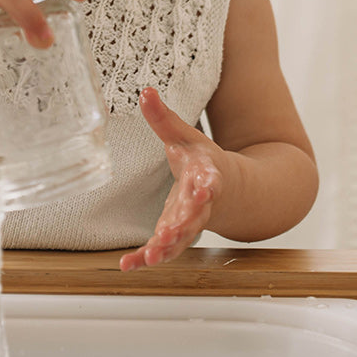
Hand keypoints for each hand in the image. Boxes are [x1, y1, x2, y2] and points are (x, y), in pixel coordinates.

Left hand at [119, 88, 224, 271]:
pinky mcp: (176, 236)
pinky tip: (127, 266)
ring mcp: (189, 224)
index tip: (207, 185)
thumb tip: (145, 90)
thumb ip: (163, 118)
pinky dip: (145, 259)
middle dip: (184, 224)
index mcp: (207, 176)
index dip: (208, 183)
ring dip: (167, 248)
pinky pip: (162, 251)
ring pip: (181, 240)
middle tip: (171, 232)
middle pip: (195, 216)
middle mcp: (201, 204)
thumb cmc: (203, 162)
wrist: (229, 191)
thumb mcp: (184, 137)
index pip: (210, 180)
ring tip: (152, 255)